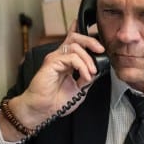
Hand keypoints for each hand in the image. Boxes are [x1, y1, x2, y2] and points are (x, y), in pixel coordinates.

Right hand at [0, 22, 105, 139]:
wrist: (42, 110)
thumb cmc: (55, 101)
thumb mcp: (79, 89)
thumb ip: (87, 77)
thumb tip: (97, 70)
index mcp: (66, 61)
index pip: (74, 42)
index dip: (82, 33)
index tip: (93, 33)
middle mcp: (60, 57)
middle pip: (75, 38)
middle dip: (91, 41)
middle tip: (100, 51)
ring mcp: (55, 58)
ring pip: (75, 46)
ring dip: (88, 59)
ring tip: (91, 72)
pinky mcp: (51, 62)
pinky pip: (71, 57)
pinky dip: (82, 66)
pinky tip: (85, 76)